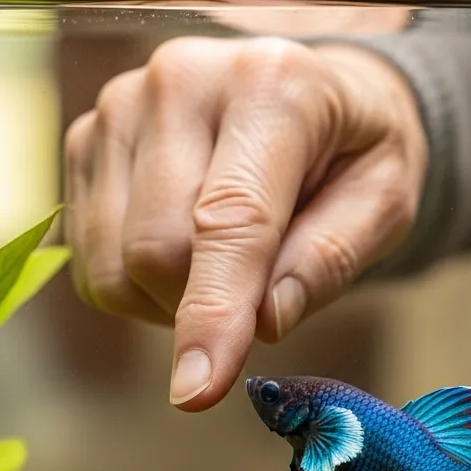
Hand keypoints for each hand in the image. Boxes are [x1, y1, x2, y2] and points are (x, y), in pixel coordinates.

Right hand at [64, 36, 427, 410]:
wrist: (311, 93)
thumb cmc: (354, 153)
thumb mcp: (385, 202)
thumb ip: (331, 258)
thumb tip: (263, 322)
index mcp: (271, 84)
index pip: (230, 220)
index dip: (213, 312)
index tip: (197, 391)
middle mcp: (181, 79)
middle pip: (157, 249)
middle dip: (205, 307)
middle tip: (259, 292)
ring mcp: (119, 104)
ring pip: (113, 261)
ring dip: (168, 300)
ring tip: (223, 262)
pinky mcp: (86, 137)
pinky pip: (90, 258)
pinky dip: (136, 284)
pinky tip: (182, 249)